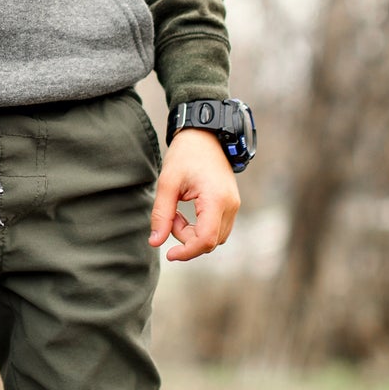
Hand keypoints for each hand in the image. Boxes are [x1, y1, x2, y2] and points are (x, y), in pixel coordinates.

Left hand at [149, 130, 238, 261]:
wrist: (205, 135)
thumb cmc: (186, 155)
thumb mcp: (167, 182)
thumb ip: (161, 214)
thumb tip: (155, 243)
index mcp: (216, 200)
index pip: (206, 240)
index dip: (187, 252)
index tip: (169, 254)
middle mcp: (230, 206)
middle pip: (210, 242)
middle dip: (186, 238)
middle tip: (170, 216)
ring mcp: (233, 206)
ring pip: (215, 238)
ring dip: (193, 234)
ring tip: (177, 212)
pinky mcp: (230, 205)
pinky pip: (217, 228)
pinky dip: (200, 228)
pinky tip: (187, 212)